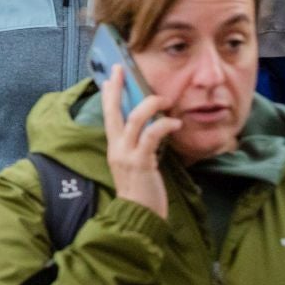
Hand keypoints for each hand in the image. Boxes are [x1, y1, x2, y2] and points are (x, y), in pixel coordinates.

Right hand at [101, 67, 179, 219]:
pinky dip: (164, 125)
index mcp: (114, 147)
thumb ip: (136, 147)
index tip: (110, 78)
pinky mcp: (141, 161)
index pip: (108, 115)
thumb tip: (148, 129)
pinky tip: (175, 123)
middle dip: (117, 88)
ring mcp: (127, 154)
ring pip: (134, 119)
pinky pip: (151, 135)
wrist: (138, 216)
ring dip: (150, 105)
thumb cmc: (141, 192)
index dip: (108, 95)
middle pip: (113, 111)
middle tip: (120, 69)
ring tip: (165, 100)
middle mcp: (116, 147)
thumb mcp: (134, 165)